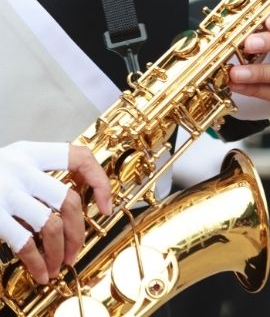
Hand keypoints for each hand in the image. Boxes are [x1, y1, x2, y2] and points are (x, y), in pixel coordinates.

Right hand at [0, 141, 111, 283]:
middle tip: (77, 249)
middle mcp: (20, 168)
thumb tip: (80, 198)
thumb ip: (43, 173)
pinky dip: (37, 262)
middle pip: (68, 200)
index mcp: (31, 152)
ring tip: (60, 264)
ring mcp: (5, 191)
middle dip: (78, 231)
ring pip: (50, 224)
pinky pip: (24, 242)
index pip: (79, 157)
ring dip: (60, 250)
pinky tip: (41, 272)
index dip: (99, 181)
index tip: (106, 206)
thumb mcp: (15, 162)